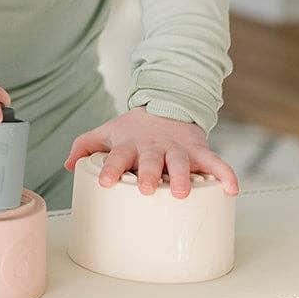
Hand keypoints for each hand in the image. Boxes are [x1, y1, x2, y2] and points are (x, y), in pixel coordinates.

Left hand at [64, 107, 238, 197]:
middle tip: (144, 188)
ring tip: (181, 192)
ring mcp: (177, 149)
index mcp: (128, 145)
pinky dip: (225, 174)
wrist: (166, 105)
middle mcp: (153, 148)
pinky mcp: (199, 150)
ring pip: (181, 163)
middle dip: (148, 174)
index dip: (111, 169)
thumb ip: (85, 146)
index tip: (106, 182)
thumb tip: (67, 165)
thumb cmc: (132, 129)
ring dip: (182, 177)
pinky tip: (231, 189)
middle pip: (150, 161)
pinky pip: (216, 163)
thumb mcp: (106, 133)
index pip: (116, 157)